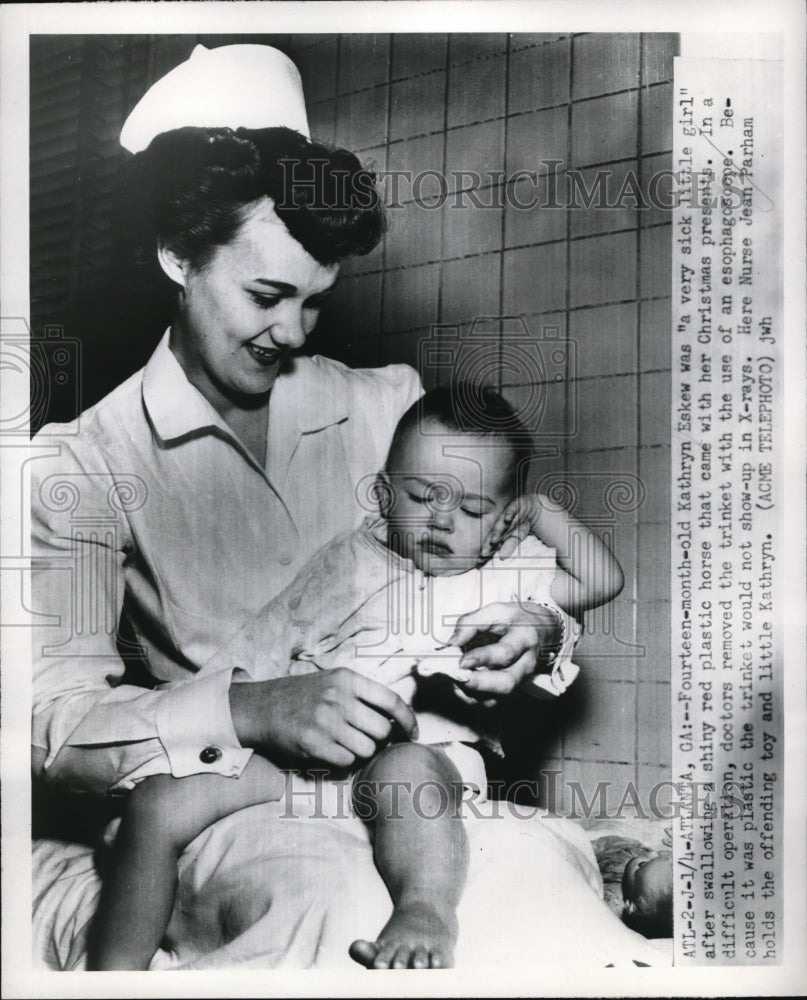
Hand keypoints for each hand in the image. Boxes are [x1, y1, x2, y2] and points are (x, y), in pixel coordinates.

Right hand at [229, 668, 417, 768]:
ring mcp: (326, 722)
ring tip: (344, 742)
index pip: (392, 701)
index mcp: (348, 679)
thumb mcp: (334, 681)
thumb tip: (398, 718)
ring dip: (361, 751)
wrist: (262, 706)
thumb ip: (363, 694)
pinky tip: (330, 750)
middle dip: (379, 739)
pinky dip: (343, 761)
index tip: (414, 733)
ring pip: (366, 749)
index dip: (408, 720)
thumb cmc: (304, 695)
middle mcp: (339, 698)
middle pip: (382, 730)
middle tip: (364, 737)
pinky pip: (346, 761)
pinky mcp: (313, 744)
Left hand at [448, 601, 563, 701]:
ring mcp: (521, 679)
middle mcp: (526, 663)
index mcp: (524, 638)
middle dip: (479, 684)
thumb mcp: (495, 611)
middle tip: (457, 676)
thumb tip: (452, 643)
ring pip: (500, 697)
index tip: (461, 661)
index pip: (505, 653)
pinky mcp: (513, 688)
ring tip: (455, 679)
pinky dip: (474, 697)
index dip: (482, 658)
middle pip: (507, 683)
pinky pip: (494, 701)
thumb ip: (471, 623)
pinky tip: (460, 685)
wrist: (542, 630)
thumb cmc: (514, 619)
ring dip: (474, 692)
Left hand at [481, 494, 543, 559]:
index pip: (493, 542)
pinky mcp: (515, 506)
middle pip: (495, 534)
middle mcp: (502, 524)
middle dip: (489, 543)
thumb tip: (502, 558)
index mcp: (501, 531)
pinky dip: (509, 513)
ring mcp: (508, 515)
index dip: (488, 549)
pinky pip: (512, 510)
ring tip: (493, 540)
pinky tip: (507, 518)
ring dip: (498, 531)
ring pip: (502, 523)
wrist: (531, 507)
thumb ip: (509, 546)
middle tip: (484, 552)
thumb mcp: (518, 536)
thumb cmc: (521, 523)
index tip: (481, 559)